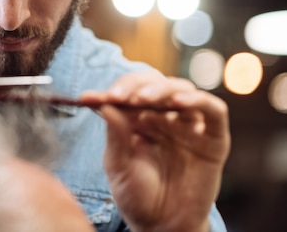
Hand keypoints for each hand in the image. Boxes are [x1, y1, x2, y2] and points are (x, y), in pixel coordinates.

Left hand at [80, 72, 229, 231]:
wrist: (163, 226)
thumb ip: (115, 135)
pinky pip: (214, 111)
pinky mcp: (213, 138)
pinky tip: (180, 102)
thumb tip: (105, 105)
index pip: (126, 94)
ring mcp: (188, 126)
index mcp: (137, 120)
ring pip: (181, 90)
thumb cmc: (138, 196)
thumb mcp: (119, 166)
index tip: (87, 99)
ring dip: (162, 90)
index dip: (110, 92)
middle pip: (153, 85)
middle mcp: (163, 117)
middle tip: (119, 96)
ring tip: (144, 99)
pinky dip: (198, 100)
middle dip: (134, 86)